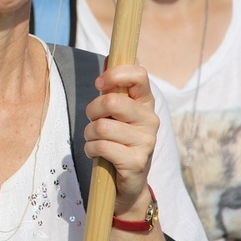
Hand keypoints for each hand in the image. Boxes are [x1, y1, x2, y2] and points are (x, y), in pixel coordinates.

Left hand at [83, 64, 158, 215]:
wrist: (128, 183)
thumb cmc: (117, 140)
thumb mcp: (116, 112)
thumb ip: (114, 87)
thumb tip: (110, 57)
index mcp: (146, 103)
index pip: (139, 75)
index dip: (115, 74)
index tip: (99, 83)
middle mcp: (151, 120)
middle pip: (112, 101)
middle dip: (92, 110)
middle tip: (93, 119)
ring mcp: (146, 142)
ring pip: (101, 126)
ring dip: (89, 133)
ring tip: (94, 139)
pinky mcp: (137, 162)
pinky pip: (101, 147)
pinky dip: (90, 149)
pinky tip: (96, 153)